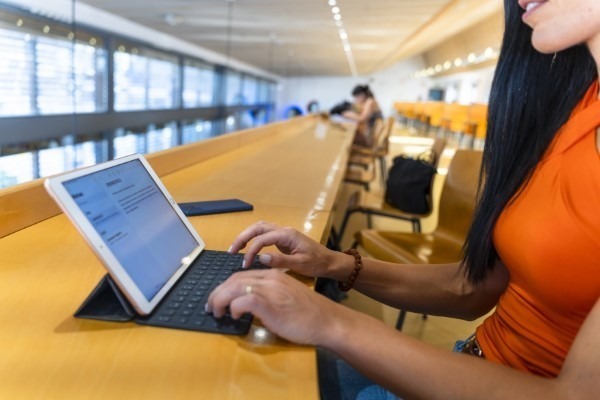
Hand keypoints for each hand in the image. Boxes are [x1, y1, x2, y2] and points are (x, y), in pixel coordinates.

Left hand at [206, 269, 346, 344]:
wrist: (327, 320)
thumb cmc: (309, 314)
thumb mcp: (286, 298)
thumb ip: (269, 296)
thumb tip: (249, 305)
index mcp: (274, 275)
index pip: (241, 276)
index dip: (225, 287)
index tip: (218, 298)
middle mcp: (270, 278)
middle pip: (234, 280)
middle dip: (217, 293)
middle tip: (210, 307)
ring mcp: (269, 290)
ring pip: (234, 288)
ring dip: (219, 300)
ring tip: (216, 312)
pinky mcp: (268, 304)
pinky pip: (242, 301)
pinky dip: (233, 308)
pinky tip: (233, 316)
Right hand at [229, 221, 348, 278]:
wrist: (329, 262)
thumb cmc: (317, 263)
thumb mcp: (300, 264)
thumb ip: (280, 261)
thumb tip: (261, 258)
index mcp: (287, 235)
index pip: (262, 239)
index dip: (251, 251)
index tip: (245, 264)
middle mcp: (284, 231)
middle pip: (258, 227)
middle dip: (243, 237)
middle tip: (231, 250)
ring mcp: (283, 233)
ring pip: (260, 228)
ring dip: (247, 236)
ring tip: (235, 248)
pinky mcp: (283, 239)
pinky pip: (264, 234)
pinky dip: (254, 238)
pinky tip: (248, 248)